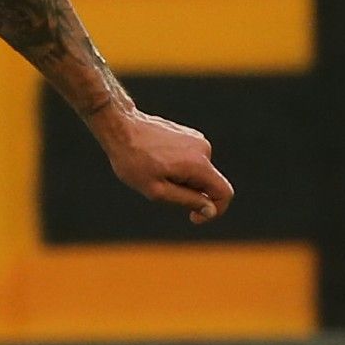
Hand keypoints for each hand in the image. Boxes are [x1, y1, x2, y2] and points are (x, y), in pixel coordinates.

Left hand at [91, 108, 233, 223]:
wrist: (119, 127)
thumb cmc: (133, 160)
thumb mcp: (156, 190)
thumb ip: (187, 201)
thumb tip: (210, 210)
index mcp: (199, 164)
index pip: (224, 193)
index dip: (215, 210)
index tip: (193, 217)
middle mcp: (204, 149)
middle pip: (209, 182)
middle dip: (190, 192)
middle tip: (159, 186)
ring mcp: (196, 139)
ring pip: (198, 171)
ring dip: (181, 179)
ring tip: (154, 170)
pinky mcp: (188, 134)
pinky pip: (190, 160)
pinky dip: (178, 167)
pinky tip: (154, 160)